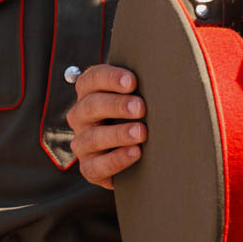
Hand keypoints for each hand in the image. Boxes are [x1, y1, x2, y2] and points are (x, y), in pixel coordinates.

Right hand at [66, 65, 144, 189]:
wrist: (136, 159)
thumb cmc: (136, 118)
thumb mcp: (135, 98)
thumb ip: (140, 87)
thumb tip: (161, 74)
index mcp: (89, 93)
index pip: (92, 79)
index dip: (110, 78)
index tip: (132, 82)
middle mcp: (81, 116)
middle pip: (91, 106)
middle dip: (116, 105)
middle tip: (141, 108)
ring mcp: (82, 142)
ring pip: (93, 137)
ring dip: (118, 133)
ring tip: (141, 132)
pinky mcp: (88, 167)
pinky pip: (95, 166)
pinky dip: (116, 159)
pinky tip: (136, 152)